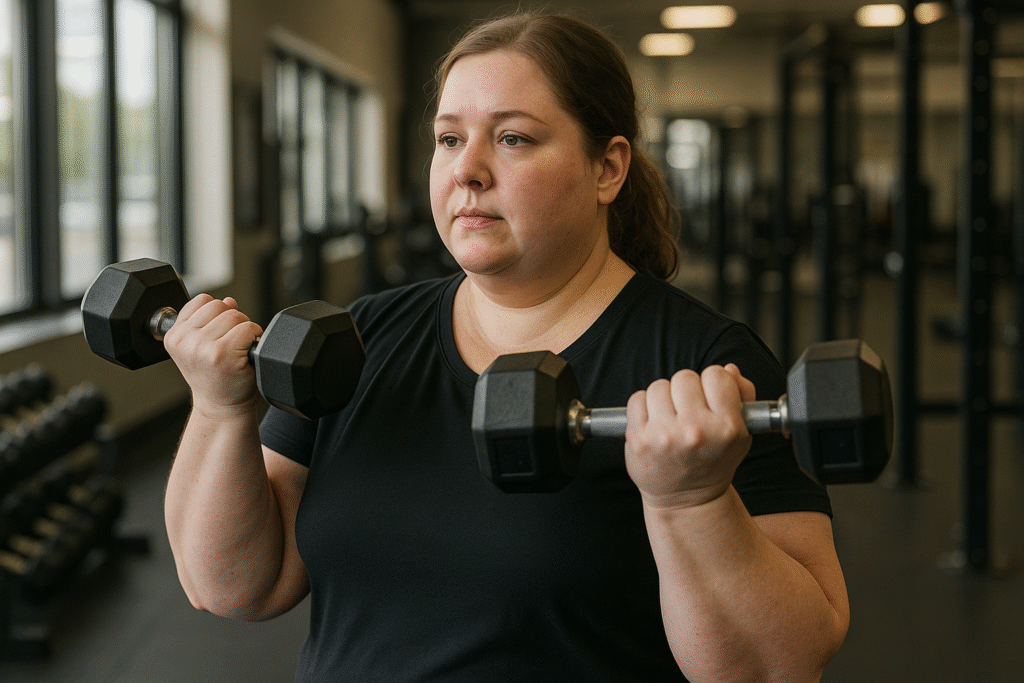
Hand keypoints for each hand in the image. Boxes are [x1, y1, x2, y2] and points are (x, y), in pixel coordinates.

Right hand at [162, 294, 263, 418]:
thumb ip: (212, 321)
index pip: (202, 300)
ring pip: (236, 315)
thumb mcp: (203, 346)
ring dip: (245, 329)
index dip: (217, 313)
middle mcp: (184, 340)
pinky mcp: (222, 353)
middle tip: (232, 343)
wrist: (221, 408)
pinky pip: (248, 328)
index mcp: (174, 335)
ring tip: (238, 349)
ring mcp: (202, 347)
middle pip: (220, 305)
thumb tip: (229, 301)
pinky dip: (255, 337)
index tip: (219, 333)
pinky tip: (246, 353)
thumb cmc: (215, 379)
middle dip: (233, 320)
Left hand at [624, 364, 755, 509]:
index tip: (709, 397)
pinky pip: (637, 399)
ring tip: (670, 419)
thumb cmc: (713, 462)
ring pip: (659, 386)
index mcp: (726, 427)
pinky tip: (654, 425)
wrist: (686, 500)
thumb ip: (743, 396)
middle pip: (685, 377)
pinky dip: (643, 407)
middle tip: (688, 412)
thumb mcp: (741, 434)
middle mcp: (695, 431)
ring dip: (663, 398)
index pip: (716, 375)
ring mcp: (665, 435)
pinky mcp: (639, 439)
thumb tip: (728, 369)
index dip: (712, 383)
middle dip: (686, 391)